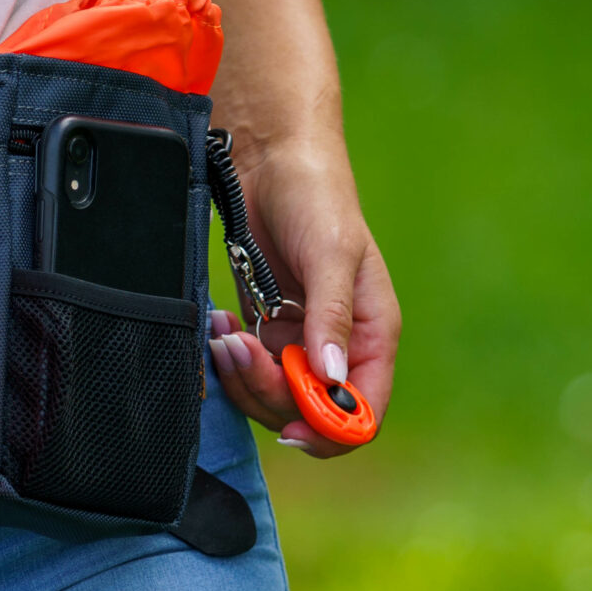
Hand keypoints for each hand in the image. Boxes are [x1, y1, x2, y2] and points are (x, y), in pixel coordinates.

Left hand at [207, 140, 400, 456]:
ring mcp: (301, 340)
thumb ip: (332, 318)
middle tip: (236, 347)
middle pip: (309, 411)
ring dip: (242, 375)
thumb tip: (332, 379)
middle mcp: (340, 346)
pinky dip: (229, 357)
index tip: (292, 428)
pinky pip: (248, 368)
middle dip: (268, 392)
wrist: (271, 159)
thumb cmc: (316, 197)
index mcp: (372, 334)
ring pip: (272, 395)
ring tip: (222, 331)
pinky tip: (219, 323)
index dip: (332, 431)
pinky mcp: (267, 327)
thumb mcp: (331, 254)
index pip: (363, 411)